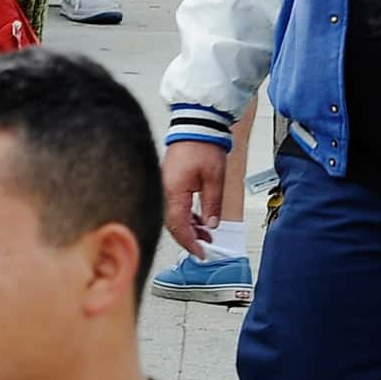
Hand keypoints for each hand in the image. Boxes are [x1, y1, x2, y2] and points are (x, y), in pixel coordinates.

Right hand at [161, 140, 226, 257]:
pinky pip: (174, 205)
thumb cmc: (203, 147)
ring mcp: (165, 186)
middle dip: (188, 238)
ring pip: (173, 216)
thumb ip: (212, 204)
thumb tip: (211, 225)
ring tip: (207, 234)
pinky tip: (199, 221)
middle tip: (205, 247)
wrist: (196, 126)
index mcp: (174, 191)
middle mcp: (164, 190)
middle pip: (172, 224)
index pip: (178, 226)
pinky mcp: (169, 182)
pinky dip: (186, 216)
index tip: (201, 253)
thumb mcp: (215, 179)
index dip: (189, 242)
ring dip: (189, 228)